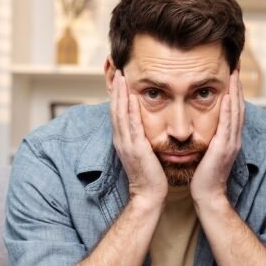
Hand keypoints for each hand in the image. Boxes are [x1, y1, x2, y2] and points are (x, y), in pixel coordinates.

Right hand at [111, 71, 166, 205]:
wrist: (149, 195)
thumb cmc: (150, 175)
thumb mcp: (143, 152)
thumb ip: (141, 138)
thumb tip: (145, 127)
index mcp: (122, 140)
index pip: (117, 113)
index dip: (116, 95)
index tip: (119, 79)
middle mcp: (121, 140)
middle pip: (115, 109)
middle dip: (115, 89)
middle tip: (117, 70)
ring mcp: (127, 144)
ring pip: (120, 114)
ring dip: (120, 94)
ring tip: (121, 77)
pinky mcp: (136, 149)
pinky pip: (132, 126)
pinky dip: (129, 110)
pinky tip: (131, 97)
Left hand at [190, 71, 243, 205]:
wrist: (208, 195)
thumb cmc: (204, 176)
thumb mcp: (209, 151)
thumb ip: (210, 137)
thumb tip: (203, 125)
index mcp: (229, 137)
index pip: (233, 109)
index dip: (234, 90)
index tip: (231, 73)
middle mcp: (234, 138)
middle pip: (238, 106)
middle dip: (237, 85)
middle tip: (235, 66)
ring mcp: (231, 143)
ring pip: (236, 112)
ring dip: (235, 92)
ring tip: (233, 74)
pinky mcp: (224, 148)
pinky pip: (227, 125)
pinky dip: (228, 110)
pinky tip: (227, 97)